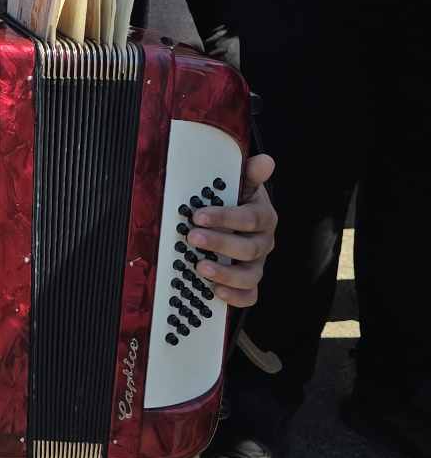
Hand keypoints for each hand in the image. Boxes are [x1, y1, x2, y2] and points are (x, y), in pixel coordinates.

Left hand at [189, 151, 275, 305]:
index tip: (197, 215)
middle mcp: (263, 242)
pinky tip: (215, 290)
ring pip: (250, 275)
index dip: (225, 218)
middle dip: (219, 243)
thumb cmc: (235, 201)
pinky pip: (250, 296)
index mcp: (263, 217)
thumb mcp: (240, 185)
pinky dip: (235, 297)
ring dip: (225, 273)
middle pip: (249, 248)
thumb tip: (265, 160)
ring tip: (199, 267)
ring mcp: (257, 265)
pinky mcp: (249, 283)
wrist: (238, 223)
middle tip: (192, 237)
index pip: (249, 218)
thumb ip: (249, 175)